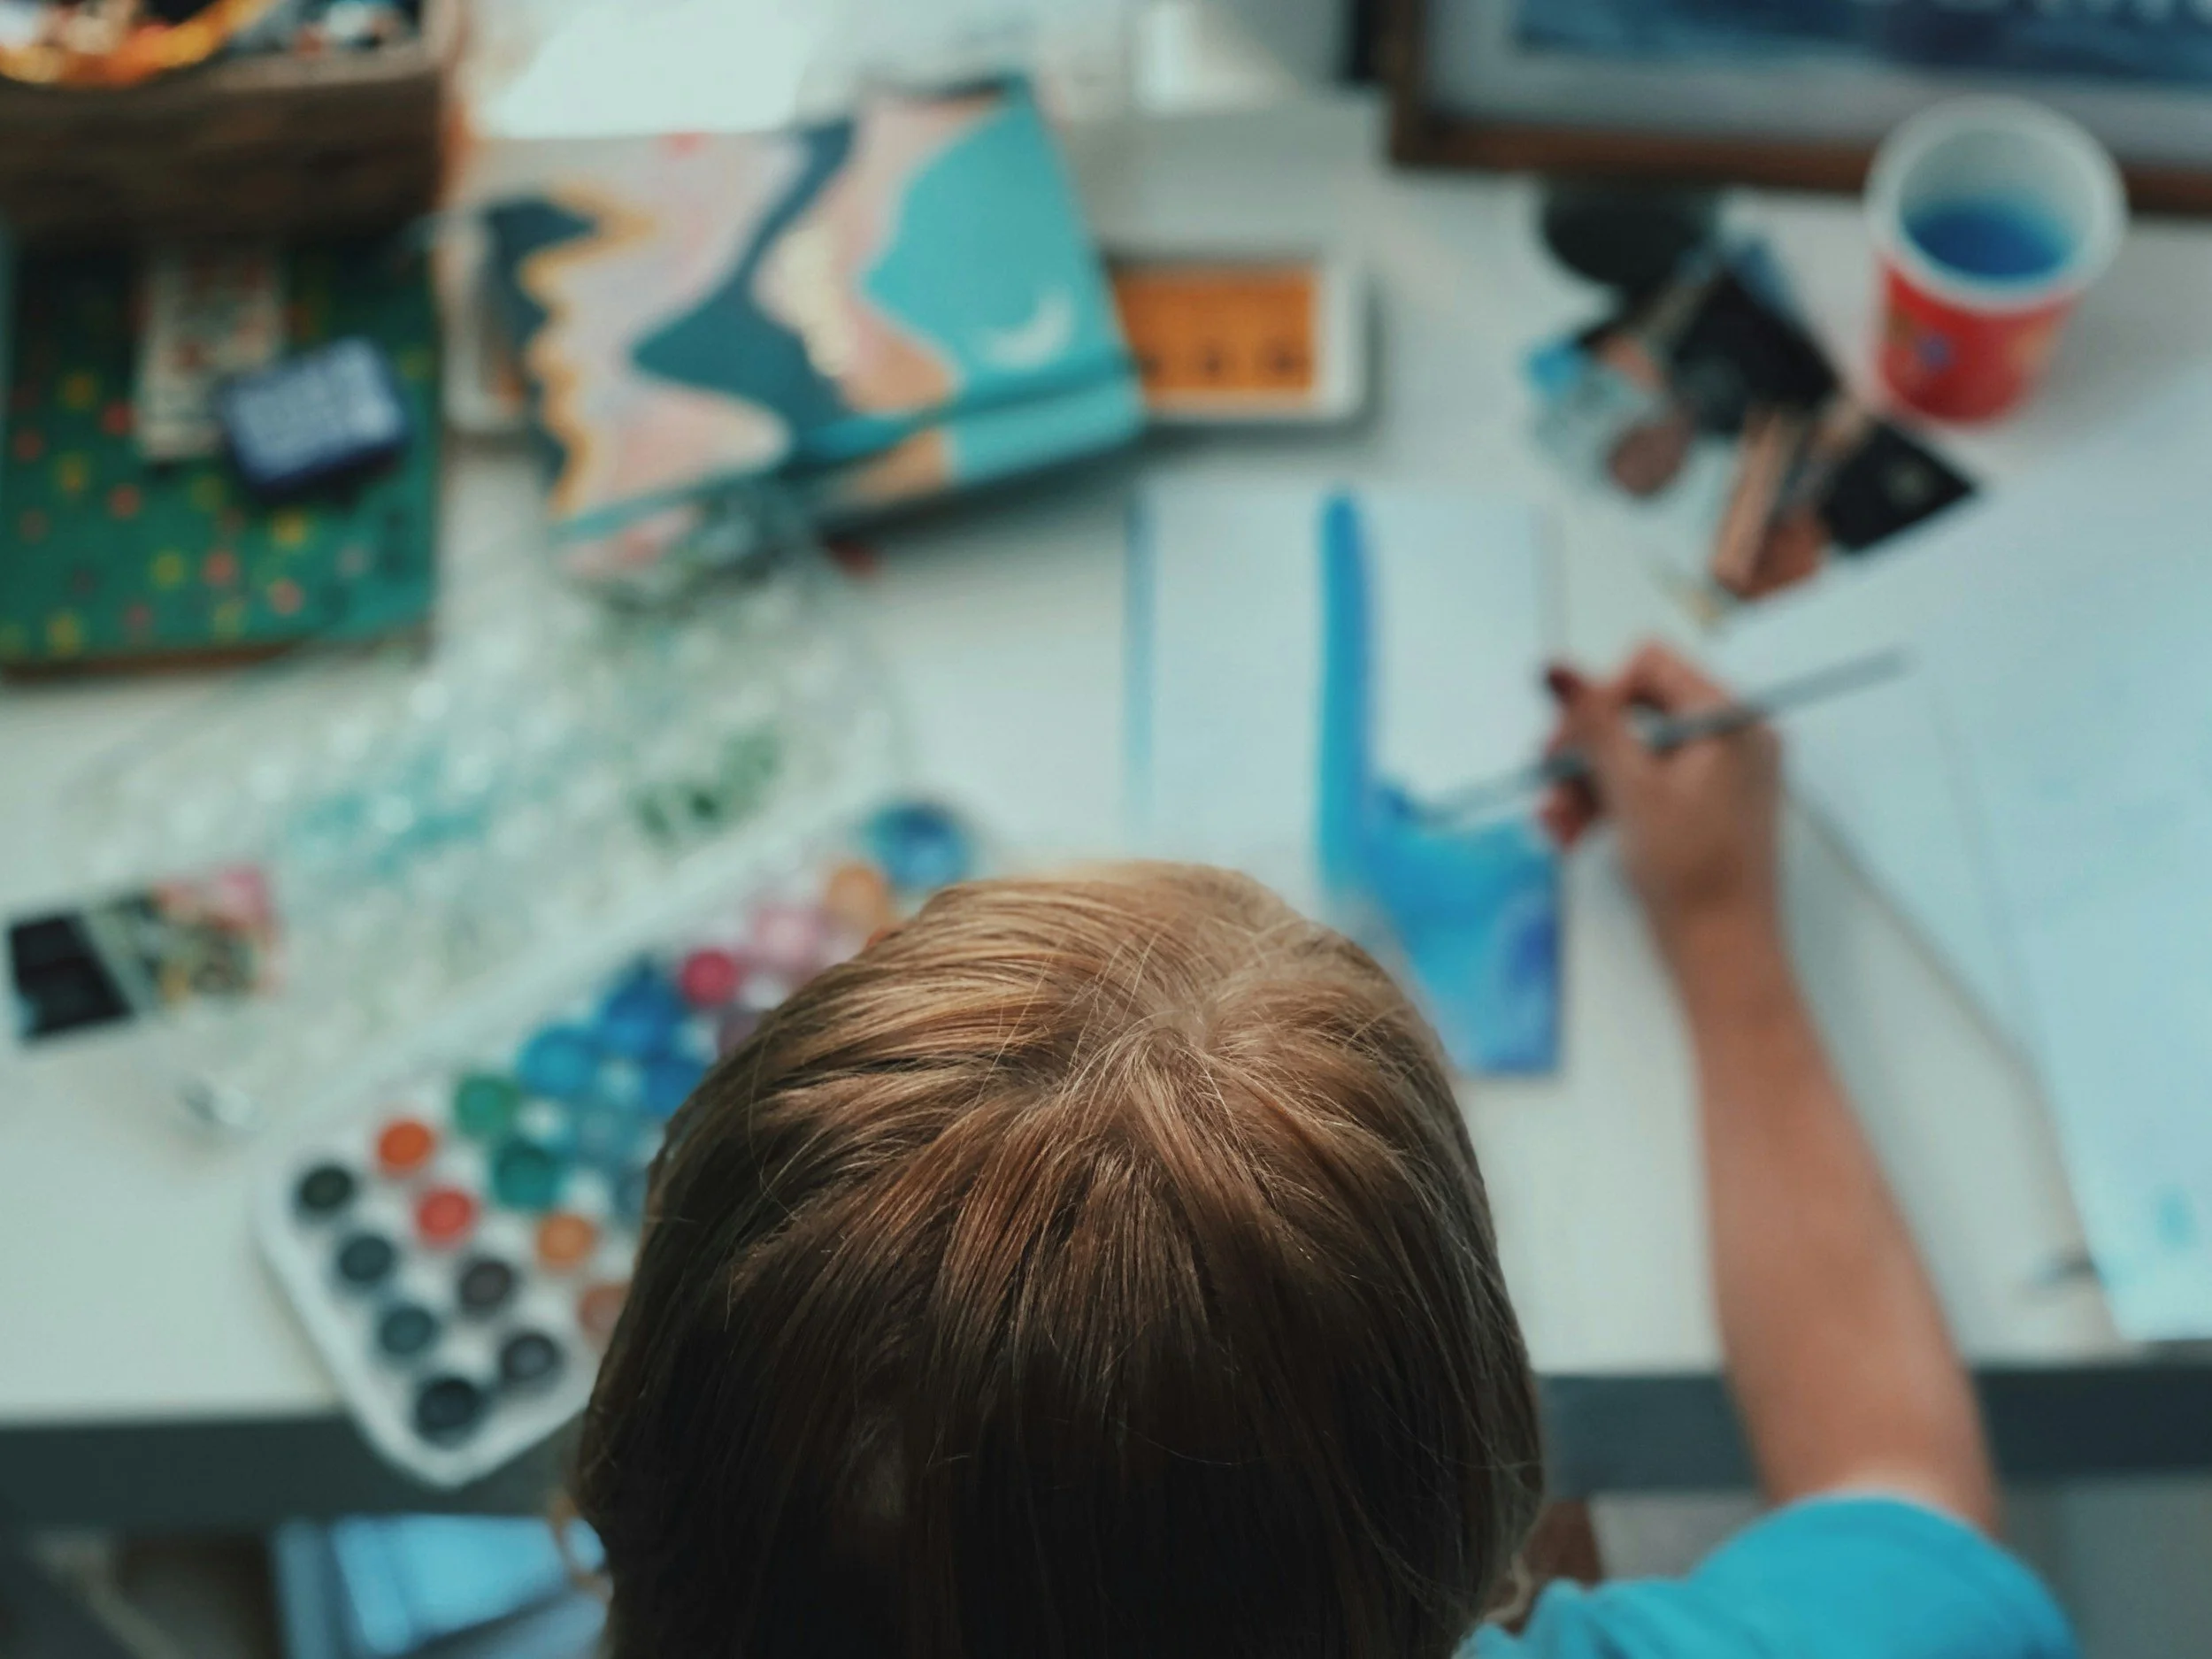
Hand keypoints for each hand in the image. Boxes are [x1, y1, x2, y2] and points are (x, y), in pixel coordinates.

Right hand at [1538, 643, 1782, 971]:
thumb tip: (1555, 668)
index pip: (1649, 668)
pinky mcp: (1707, 805)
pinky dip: (1611, 804)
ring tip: (1557, 827)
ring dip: (1588, 784)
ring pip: (1635, 753)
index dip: (1599, 701)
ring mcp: (1721, 772)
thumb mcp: (1632, 792)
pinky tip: (1574, 835)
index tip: (1566, 747)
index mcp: (1728, 720)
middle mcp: (1732, 737)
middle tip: (1548, 788)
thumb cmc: (1692, 875)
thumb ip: (1593, 725)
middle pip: (1637, 712)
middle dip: (1585, 752)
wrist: (1727, 955)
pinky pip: (1650, 784)